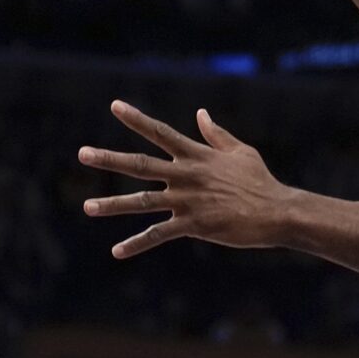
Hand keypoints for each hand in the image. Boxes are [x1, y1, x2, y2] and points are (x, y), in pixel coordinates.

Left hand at [81, 101, 294, 257]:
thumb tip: (200, 113)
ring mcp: (187, 201)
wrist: (276, 211)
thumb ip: (215, 134)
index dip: (136, 118)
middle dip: (110, 159)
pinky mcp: (193, 225)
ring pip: (142, 202)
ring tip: (87, 207)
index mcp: (196, 155)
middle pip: (140, 164)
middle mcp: (186, 175)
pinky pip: (158, 235)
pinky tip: (117, 251)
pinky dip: (136, 244)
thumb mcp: (240, 150)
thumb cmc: (259, 180)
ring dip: (113, 205)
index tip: (114, 106)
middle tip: (82, 153)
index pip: (160, 132)